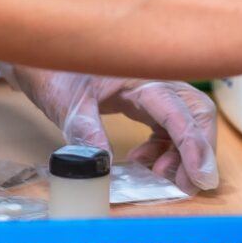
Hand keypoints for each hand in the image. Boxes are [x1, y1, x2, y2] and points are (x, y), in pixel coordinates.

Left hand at [0, 65, 220, 191]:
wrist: (42, 58)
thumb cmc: (56, 72)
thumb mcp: (68, 104)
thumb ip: (86, 132)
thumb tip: (103, 165)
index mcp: (141, 76)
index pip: (179, 112)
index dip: (194, 146)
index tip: (200, 177)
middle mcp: (154, 81)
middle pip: (198, 113)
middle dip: (199, 151)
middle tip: (187, 185)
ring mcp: (152, 92)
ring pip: (187, 122)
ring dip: (182, 154)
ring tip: (159, 177)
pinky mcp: (145, 103)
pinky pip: (168, 127)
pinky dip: (165, 150)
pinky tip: (143, 163)